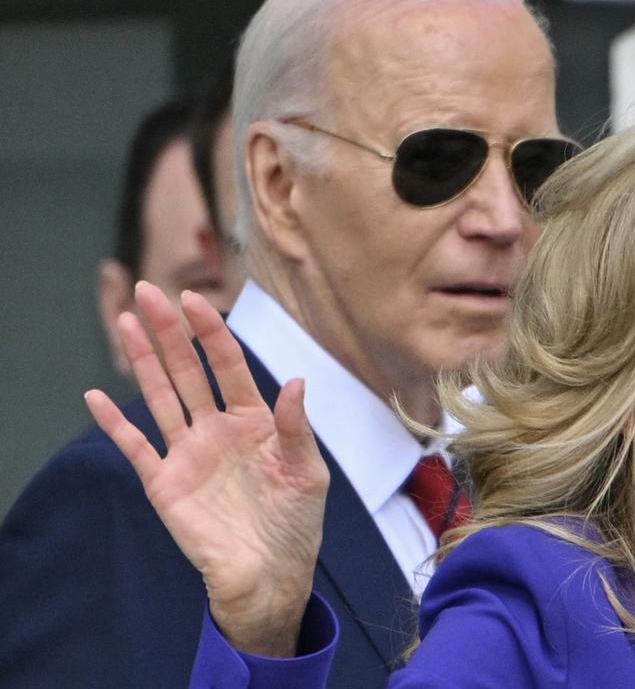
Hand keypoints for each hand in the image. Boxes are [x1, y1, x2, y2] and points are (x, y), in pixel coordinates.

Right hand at [85, 282, 328, 656]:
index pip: (228, 365)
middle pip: (188, 371)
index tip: (193, 300)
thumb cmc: (295, 522)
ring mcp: (188, 453)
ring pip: (160, 397)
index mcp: (254, 420)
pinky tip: (96, 396)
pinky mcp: (165, 483)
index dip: (210, 332)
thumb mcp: (306, 472)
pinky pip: (135, 447)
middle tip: (148, 292)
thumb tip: (296, 382)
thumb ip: (296, 428)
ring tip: (126, 323)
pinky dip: (114, 424)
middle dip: (169, 332)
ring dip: (143, 361)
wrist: (270, 575)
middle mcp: (217, 428)